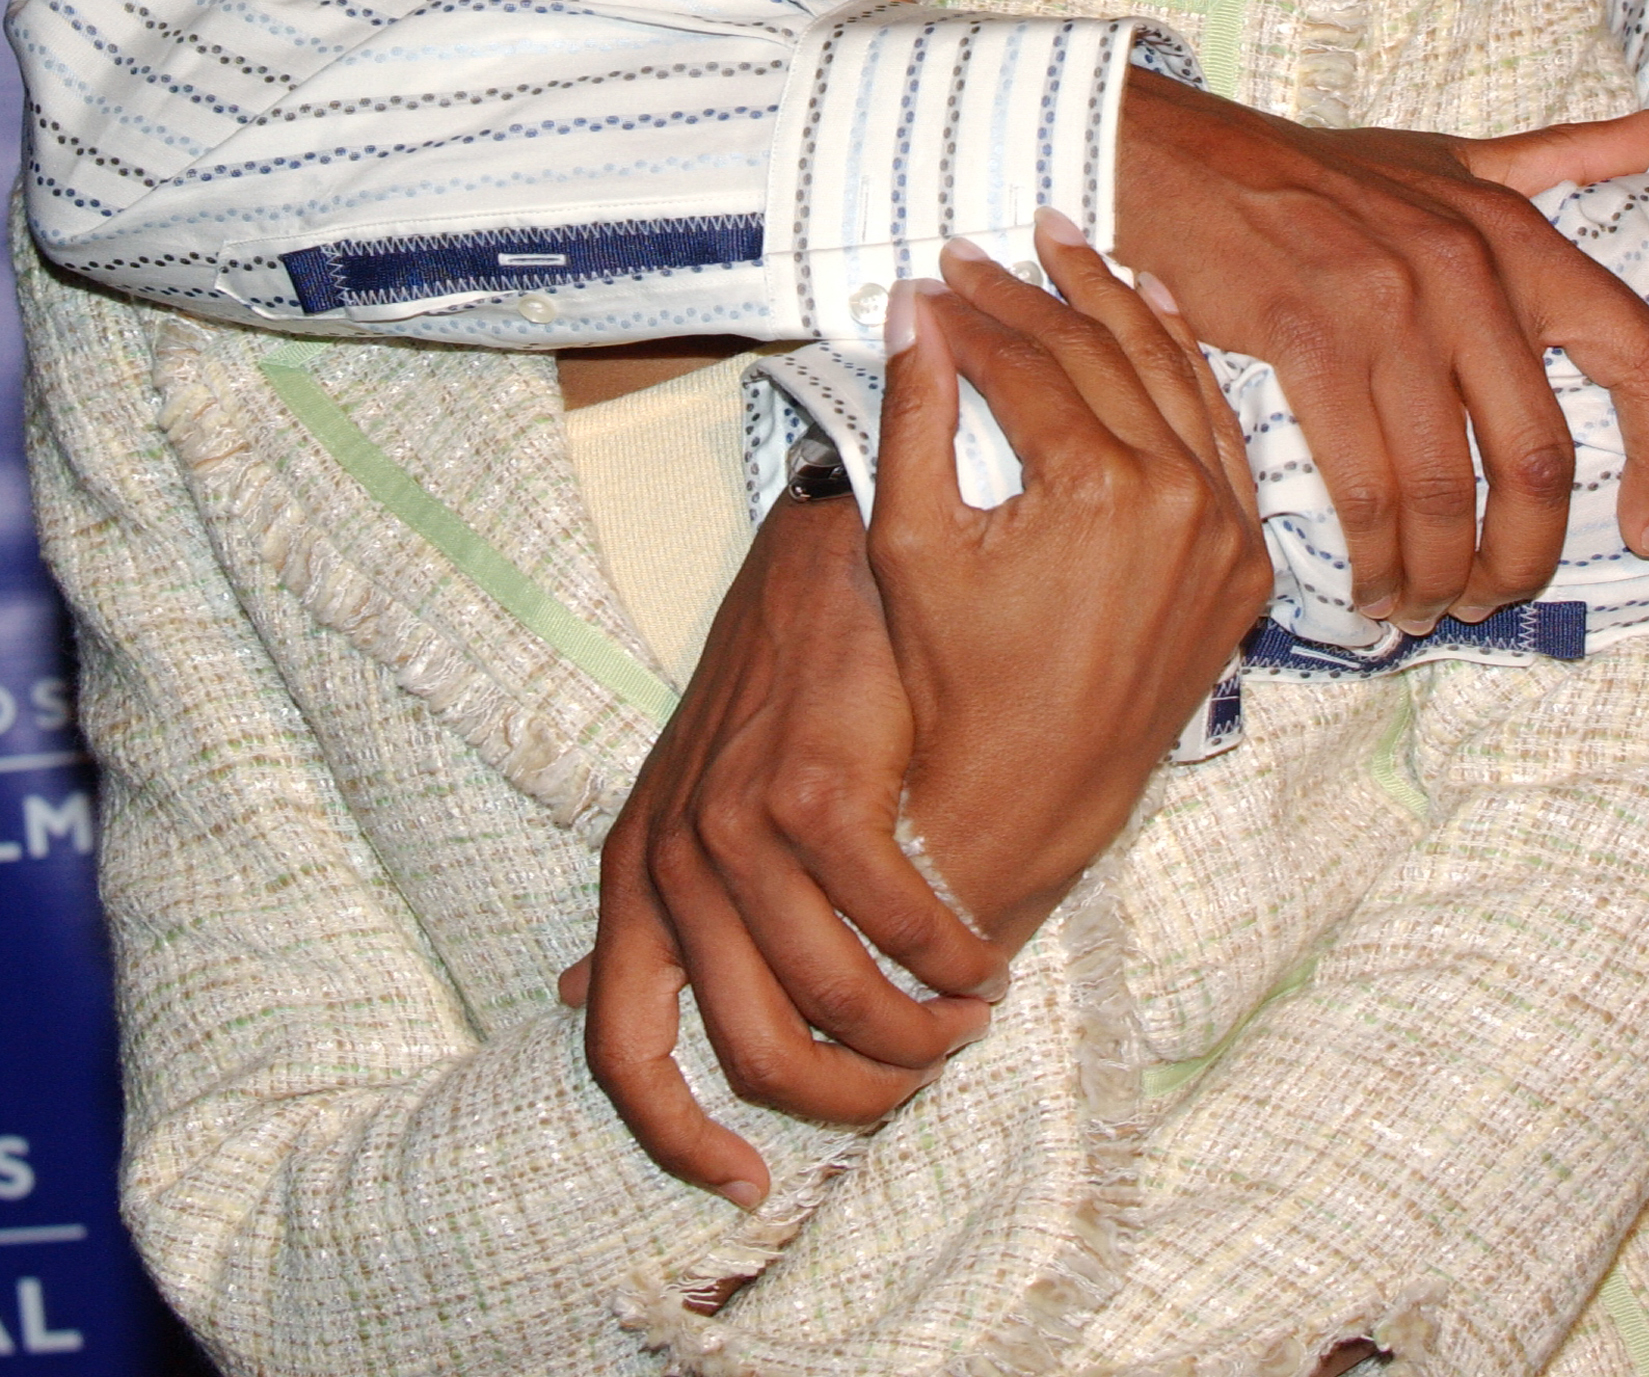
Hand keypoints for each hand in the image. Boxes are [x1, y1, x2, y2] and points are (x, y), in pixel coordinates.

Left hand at [574, 485, 1006, 1200]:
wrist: (825, 549)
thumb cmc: (774, 679)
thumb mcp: (685, 793)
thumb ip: (649, 899)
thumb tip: (576, 995)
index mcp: (633, 874)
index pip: (621, 1052)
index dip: (676, 1137)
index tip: (744, 1186)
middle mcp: (668, 860)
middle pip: (753, 1047)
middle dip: (850, 1089)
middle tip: (920, 1075)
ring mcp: (732, 826)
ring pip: (832, 995)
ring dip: (918, 1029)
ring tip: (972, 1011)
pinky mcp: (809, 790)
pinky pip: (893, 921)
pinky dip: (950, 957)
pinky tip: (983, 954)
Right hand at [872, 223, 1272, 948]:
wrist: (1028, 792)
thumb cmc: (954, 676)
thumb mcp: (913, 543)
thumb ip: (913, 414)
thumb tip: (909, 307)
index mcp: (1100, 488)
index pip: (1029, 364)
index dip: (970, 313)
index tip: (930, 277)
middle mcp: (1183, 497)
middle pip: (1103, 356)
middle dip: (1035, 293)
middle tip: (986, 248)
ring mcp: (1227, 529)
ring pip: (1174, 377)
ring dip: (1119, 303)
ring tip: (1069, 246)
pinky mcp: (1247, 559)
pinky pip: (1222, 436)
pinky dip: (1186, 368)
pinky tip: (1154, 312)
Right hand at [1114, 68, 1648, 631]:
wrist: (1191, 162)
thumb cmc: (1326, 174)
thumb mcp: (1453, 157)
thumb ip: (1559, 157)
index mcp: (1519, 235)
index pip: (1639, 352)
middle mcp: (1468, 271)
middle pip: (1539, 459)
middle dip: (1527, 556)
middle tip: (1498, 598)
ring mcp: (1388, 308)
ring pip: (1448, 488)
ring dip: (1442, 574)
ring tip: (1425, 607)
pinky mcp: (1308, 343)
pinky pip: (1363, 486)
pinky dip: (1374, 557)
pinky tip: (1369, 583)